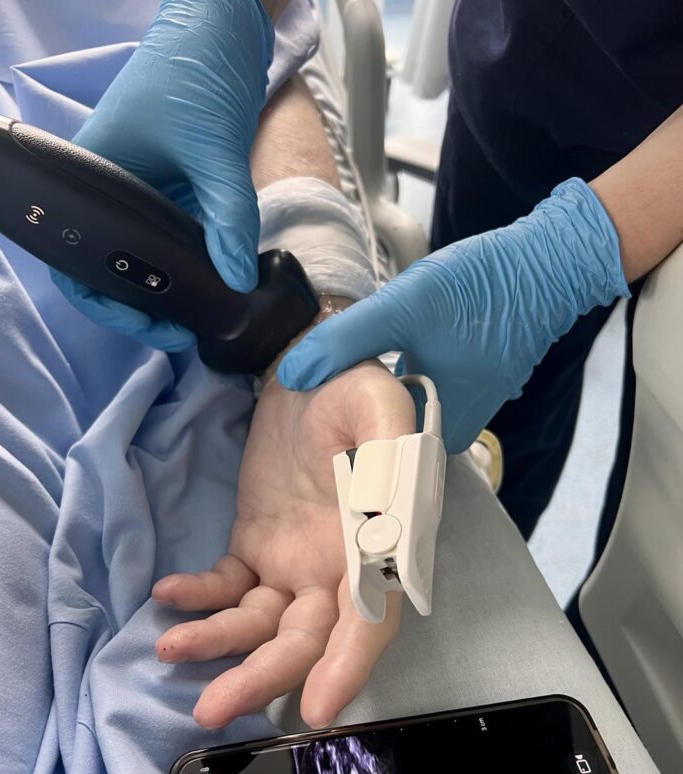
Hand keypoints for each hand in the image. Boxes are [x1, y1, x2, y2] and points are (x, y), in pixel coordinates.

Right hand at [51, 0, 273, 350]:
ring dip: (166, 292)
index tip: (145, 321)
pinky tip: (212, 284)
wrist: (224, 27)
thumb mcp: (215, 149)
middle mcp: (111, 193)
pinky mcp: (173, 190)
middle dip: (139, 309)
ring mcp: (143, 194)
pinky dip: (190, 267)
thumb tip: (236, 280)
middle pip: (110, 272)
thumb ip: (229, 218)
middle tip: (178, 331)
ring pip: (144, 262)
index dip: (102, 302)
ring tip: (196, 317)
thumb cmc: (197, 68)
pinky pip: (175, 241)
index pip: (75, 262)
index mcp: (93, 180)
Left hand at [152, 362, 414, 728]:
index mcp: (377, 544)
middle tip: (212, 709)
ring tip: (169, 652)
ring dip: (218, 644)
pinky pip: (227, 587)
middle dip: (261, 677)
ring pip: (259, 625)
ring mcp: (292, 563)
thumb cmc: (353, 387)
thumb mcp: (378, 410)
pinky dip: (199, 598)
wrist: (308, 368)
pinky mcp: (255, 548)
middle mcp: (337, 569)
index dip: (348, 667)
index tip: (317, 710)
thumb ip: (386, 462)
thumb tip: (382, 521)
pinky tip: (167, 595)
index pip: (368, 619)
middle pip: (303, 641)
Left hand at [278, 178, 629, 451]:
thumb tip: (292, 374)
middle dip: (357, 400)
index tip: (316, 402)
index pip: (368, 444)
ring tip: (367, 357)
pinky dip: (408, 372)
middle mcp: (451, 435)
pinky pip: (425, 391)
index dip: (338, 419)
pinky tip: (403, 348)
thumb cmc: (478, 289)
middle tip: (332, 374)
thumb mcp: (399, 310)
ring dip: (382, 385)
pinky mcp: (473, 390)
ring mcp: (465, 412)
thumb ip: (344, 343)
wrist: (544, 267)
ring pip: (401, 407)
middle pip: (382, 426)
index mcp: (433, 434)